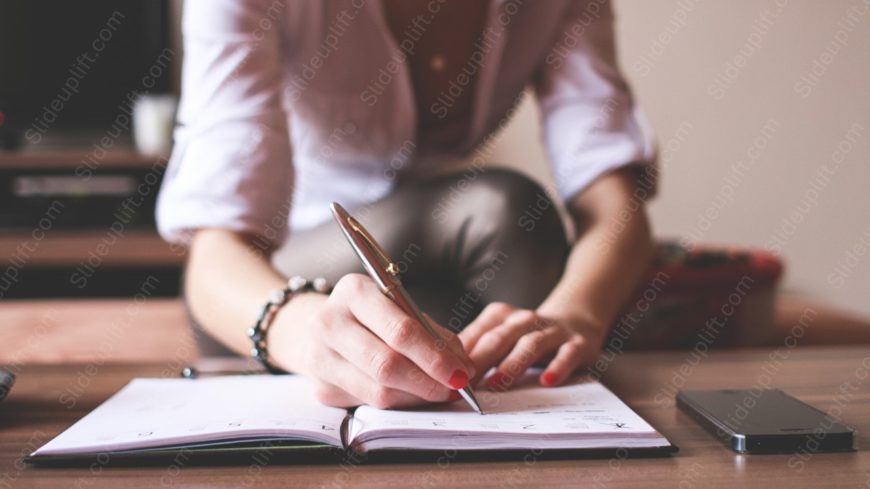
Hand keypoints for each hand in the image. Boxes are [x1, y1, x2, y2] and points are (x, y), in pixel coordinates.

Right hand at [270, 274, 476, 408]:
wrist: (325, 327)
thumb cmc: (372, 315)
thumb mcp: (399, 307)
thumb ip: (431, 332)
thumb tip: (463, 367)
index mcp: (354, 291)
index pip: (400, 331)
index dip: (435, 356)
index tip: (461, 372)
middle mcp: (329, 322)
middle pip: (387, 365)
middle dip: (429, 382)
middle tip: (454, 388)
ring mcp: (319, 357)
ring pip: (379, 391)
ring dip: (416, 397)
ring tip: (438, 392)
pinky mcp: (320, 387)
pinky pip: (369, 404)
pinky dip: (398, 403)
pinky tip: (412, 395)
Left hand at [459, 302, 605, 390]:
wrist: (577, 319)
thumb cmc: (528, 335)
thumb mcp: (501, 336)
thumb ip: (477, 349)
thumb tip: (443, 371)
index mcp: (500, 316)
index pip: (477, 334)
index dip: (460, 355)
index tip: (445, 375)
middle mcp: (524, 320)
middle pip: (498, 338)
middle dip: (480, 361)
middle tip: (464, 384)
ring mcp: (551, 331)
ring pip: (529, 345)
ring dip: (511, 365)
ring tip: (496, 384)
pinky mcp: (577, 344)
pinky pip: (567, 355)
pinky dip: (557, 367)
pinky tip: (547, 381)